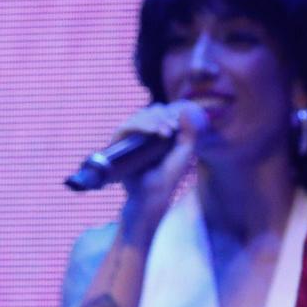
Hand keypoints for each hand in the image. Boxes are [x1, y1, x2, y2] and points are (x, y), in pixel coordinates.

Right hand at [116, 101, 204, 237]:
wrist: (150, 197)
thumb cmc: (167, 179)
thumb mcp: (185, 153)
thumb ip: (189, 132)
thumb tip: (185, 109)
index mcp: (157, 136)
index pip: (159, 113)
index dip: (167, 113)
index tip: (175, 125)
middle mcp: (141, 136)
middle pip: (148, 112)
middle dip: (161, 117)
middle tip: (170, 130)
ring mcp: (129, 141)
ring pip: (137, 117)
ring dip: (152, 120)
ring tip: (164, 132)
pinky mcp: (117, 146)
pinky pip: (124, 128)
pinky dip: (139, 126)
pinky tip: (153, 132)